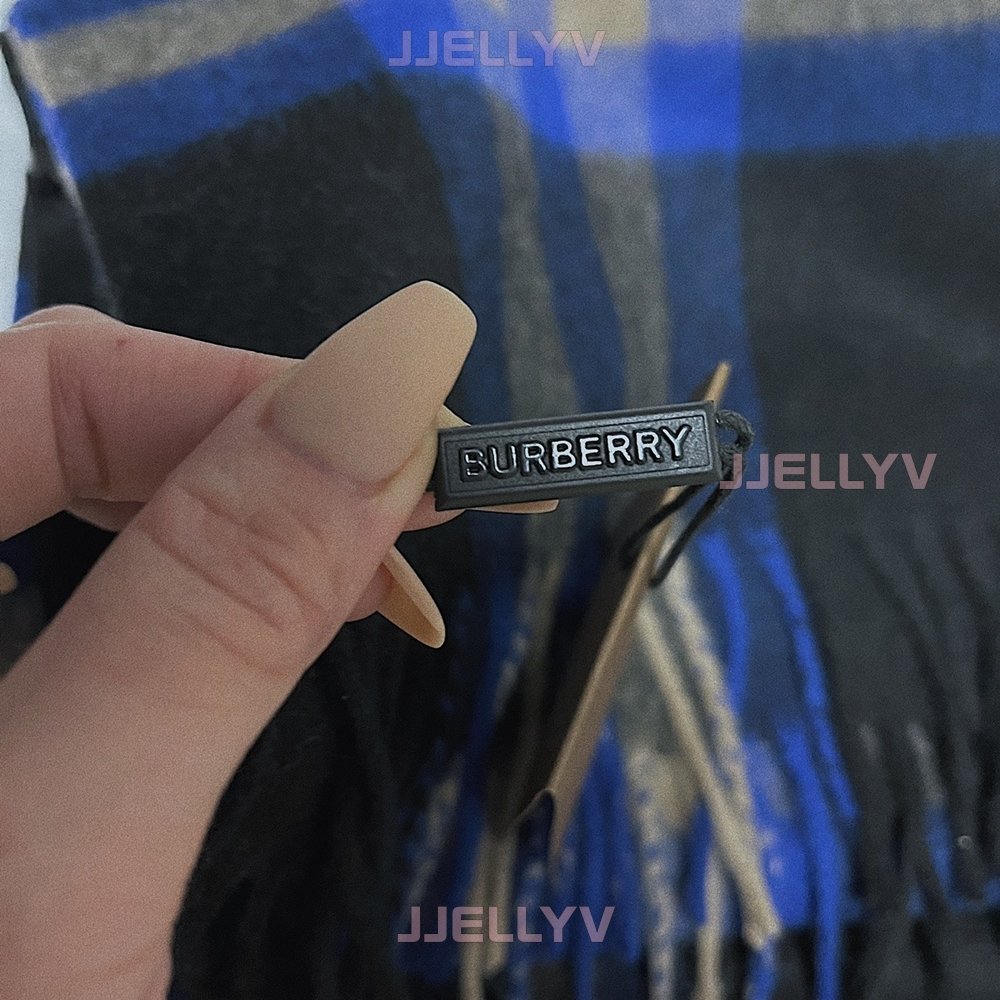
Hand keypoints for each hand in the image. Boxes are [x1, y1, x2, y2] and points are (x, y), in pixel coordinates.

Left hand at [0, 283, 542, 998]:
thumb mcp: (47, 887)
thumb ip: (209, 621)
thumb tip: (388, 378)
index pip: (45, 380)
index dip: (253, 394)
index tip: (428, 451)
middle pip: (56, 419)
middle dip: (263, 454)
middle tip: (422, 520)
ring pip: (77, 485)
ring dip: (244, 514)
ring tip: (372, 570)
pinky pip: (79, 567)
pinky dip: (194, 574)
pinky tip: (270, 609)